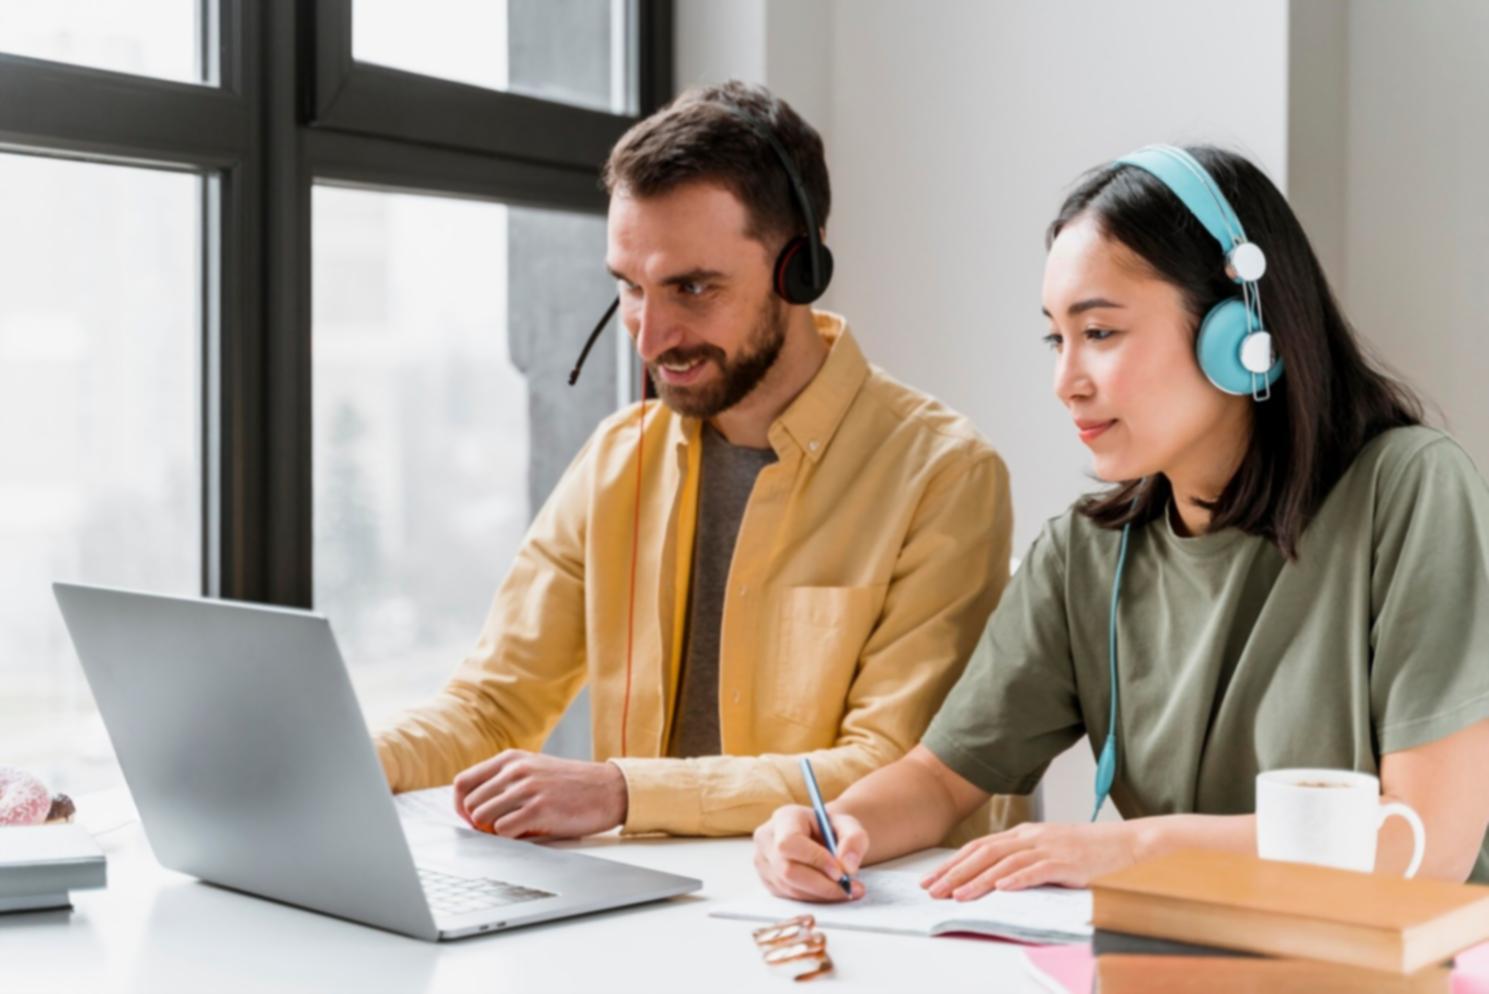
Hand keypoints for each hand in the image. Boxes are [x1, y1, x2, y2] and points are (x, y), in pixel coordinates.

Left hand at [452, 751, 628, 839]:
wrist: (609, 789)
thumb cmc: (571, 784)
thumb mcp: (534, 768)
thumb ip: (505, 779)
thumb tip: (472, 807)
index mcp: (511, 758)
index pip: (463, 782)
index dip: (460, 805)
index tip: (470, 818)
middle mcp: (516, 770)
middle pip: (470, 804)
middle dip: (477, 822)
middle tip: (496, 829)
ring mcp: (527, 789)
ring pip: (482, 818)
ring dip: (493, 830)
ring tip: (514, 830)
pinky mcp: (539, 810)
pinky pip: (503, 831)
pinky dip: (510, 838)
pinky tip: (528, 833)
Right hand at [752, 804, 867, 902]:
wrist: (818, 836)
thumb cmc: (830, 829)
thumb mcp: (849, 825)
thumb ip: (854, 840)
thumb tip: (848, 866)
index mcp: (784, 818)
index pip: (790, 842)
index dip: (814, 860)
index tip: (841, 872)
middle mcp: (766, 839)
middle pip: (787, 870)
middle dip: (822, 884)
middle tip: (850, 888)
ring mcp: (763, 862)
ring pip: (790, 887)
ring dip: (821, 894)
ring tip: (847, 890)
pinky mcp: (767, 881)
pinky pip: (790, 897)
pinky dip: (814, 898)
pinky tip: (830, 891)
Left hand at [921, 821, 1139, 898]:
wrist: (1127, 843)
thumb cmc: (1087, 850)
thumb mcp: (1048, 850)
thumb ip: (1022, 859)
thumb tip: (991, 877)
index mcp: (1024, 834)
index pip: (979, 847)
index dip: (953, 863)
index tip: (931, 879)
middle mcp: (1031, 837)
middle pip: (984, 853)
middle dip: (955, 873)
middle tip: (933, 890)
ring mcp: (1048, 848)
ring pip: (1004, 862)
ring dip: (978, 880)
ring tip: (958, 895)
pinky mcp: (1067, 862)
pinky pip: (1037, 870)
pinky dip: (1017, 878)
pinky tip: (1001, 888)